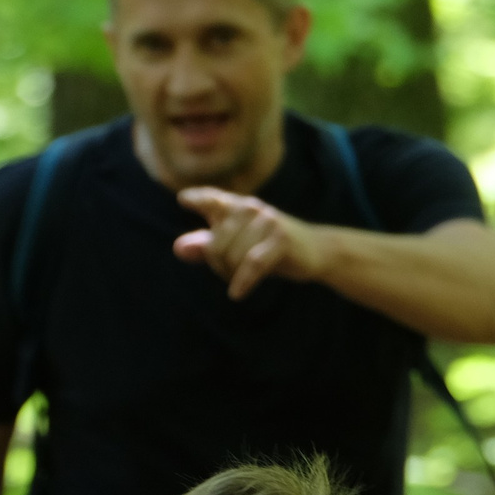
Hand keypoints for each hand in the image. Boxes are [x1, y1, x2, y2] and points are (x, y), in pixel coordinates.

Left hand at [174, 188, 330, 300]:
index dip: (197, 199)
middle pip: (215, 245)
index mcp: (237, 207)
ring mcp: (266, 221)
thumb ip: (206, 247)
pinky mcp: (280, 239)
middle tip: (232, 273)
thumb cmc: (271, 249)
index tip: (185, 200)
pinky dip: (242, 282)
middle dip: (219, 266)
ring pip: (232, 257)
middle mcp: (250, 208)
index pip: (212, 199)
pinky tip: (237, 295)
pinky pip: (251, 264)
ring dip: (233, 276)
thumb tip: (177, 248)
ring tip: (243, 278)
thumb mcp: (237, 247)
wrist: (316, 251)